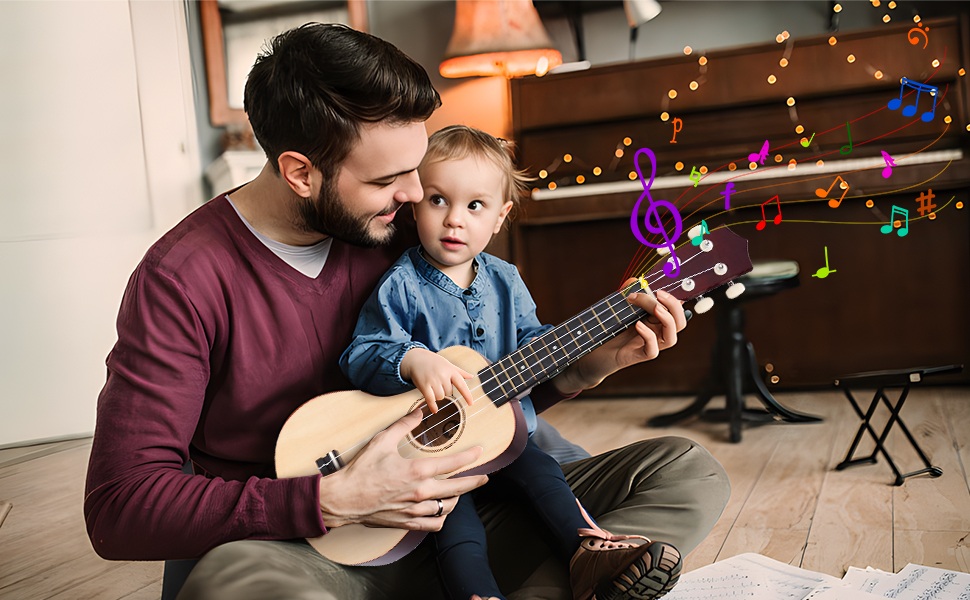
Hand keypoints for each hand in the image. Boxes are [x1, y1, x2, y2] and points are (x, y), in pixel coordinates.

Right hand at [317, 410, 487, 529]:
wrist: (344, 499)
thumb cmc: (361, 470)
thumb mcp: (382, 441)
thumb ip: (403, 425)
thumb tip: (419, 412)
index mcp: (416, 471)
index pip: (452, 463)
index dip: (470, 457)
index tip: (479, 452)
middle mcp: (420, 492)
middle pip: (458, 489)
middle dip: (475, 482)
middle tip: (484, 477)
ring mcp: (414, 510)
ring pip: (447, 508)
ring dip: (457, 499)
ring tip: (459, 492)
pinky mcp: (407, 522)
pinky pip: (433, 524)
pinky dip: (441, 518)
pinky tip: (440, 510)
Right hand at [400, 347, 475, 412]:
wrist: (416, 358)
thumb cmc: (434, 362)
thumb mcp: (448, 364)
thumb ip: (460, 372)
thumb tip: (471, 376)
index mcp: (451, 371)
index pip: (462, 385)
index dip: (467, 396)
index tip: (471, 404)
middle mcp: (443, 376)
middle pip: (449, 393)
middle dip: (444, 390)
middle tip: (437, 382)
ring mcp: (433, 381)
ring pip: (440, 397)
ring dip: (437, 395)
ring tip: (432, 386)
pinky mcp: (424, 386)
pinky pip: (431, 400)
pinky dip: (433, 406)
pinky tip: (435, 410)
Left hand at [553, 286, 686, 393]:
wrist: (594, 353)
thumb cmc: (609, 330)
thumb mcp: (619, 308)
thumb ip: (627, 293)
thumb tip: (635, 280)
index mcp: (656, 320)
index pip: (676, 309)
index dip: (675, 298)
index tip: (663, 285)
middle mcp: (657, 333)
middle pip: (679, 322)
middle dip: (673, 306)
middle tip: (658, 294)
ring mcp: (650, 346)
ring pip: (671, 337)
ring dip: (666, 320)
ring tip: (654, 307)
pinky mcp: (640, 356)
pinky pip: (653, 350)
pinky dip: (649, 336)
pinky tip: (638, 325)